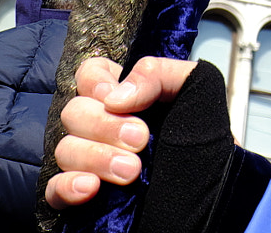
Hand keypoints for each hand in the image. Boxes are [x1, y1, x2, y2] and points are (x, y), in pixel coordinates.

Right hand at [43, 55, 198, 208]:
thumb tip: (119, 93)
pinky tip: (90, 187)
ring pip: (65, 149)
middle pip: (74, 111)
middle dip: (104, 124)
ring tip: (131, 171)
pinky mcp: (84, 197)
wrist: (216, 194)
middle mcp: (103, 128)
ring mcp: (91, 162)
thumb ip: (160, 73)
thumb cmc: (206, 143)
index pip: (89, 75)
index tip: (115, 98)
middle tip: (140, 139)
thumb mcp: (197, 90)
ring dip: (95, 157)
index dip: (95, 80)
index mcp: (126, 99)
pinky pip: (54, 189)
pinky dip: (67, 186)